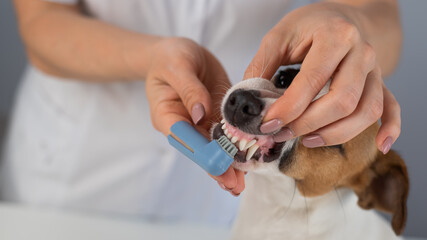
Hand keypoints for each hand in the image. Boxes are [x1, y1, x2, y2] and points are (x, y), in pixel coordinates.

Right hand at [146, 37, 244, 195]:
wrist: (179, 51)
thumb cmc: (170, 57)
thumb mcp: (177, 66)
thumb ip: (188, 89)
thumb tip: (201, 114)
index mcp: (167, 115)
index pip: (183, 139)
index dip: (201, 154)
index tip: (219, 164)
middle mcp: (185, 124)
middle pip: (200, 151)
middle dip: (217, 167)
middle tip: (234, 185)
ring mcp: (201, 122)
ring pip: (215, 148)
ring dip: (228, 165)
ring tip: (241, 184)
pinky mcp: (216, 116)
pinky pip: (227, 134)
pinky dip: (237, 147)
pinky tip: (248, 160)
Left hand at [244, 2, 400, 153]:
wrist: (341, 17)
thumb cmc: (309, 26)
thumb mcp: (279, 36)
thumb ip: (261, 66)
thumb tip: (248, 103)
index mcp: (336, 36)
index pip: (313, 80)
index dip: (289, 107)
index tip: (268, 124)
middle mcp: (362, 54)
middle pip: (343, 101)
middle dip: (308, 124)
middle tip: (281, 133)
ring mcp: (375, 71)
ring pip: (366, 111)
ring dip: (336, 134)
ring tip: (307, 140)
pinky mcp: (380, 83)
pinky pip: (391, 108)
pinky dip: (389, 129)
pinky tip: (380, 146)